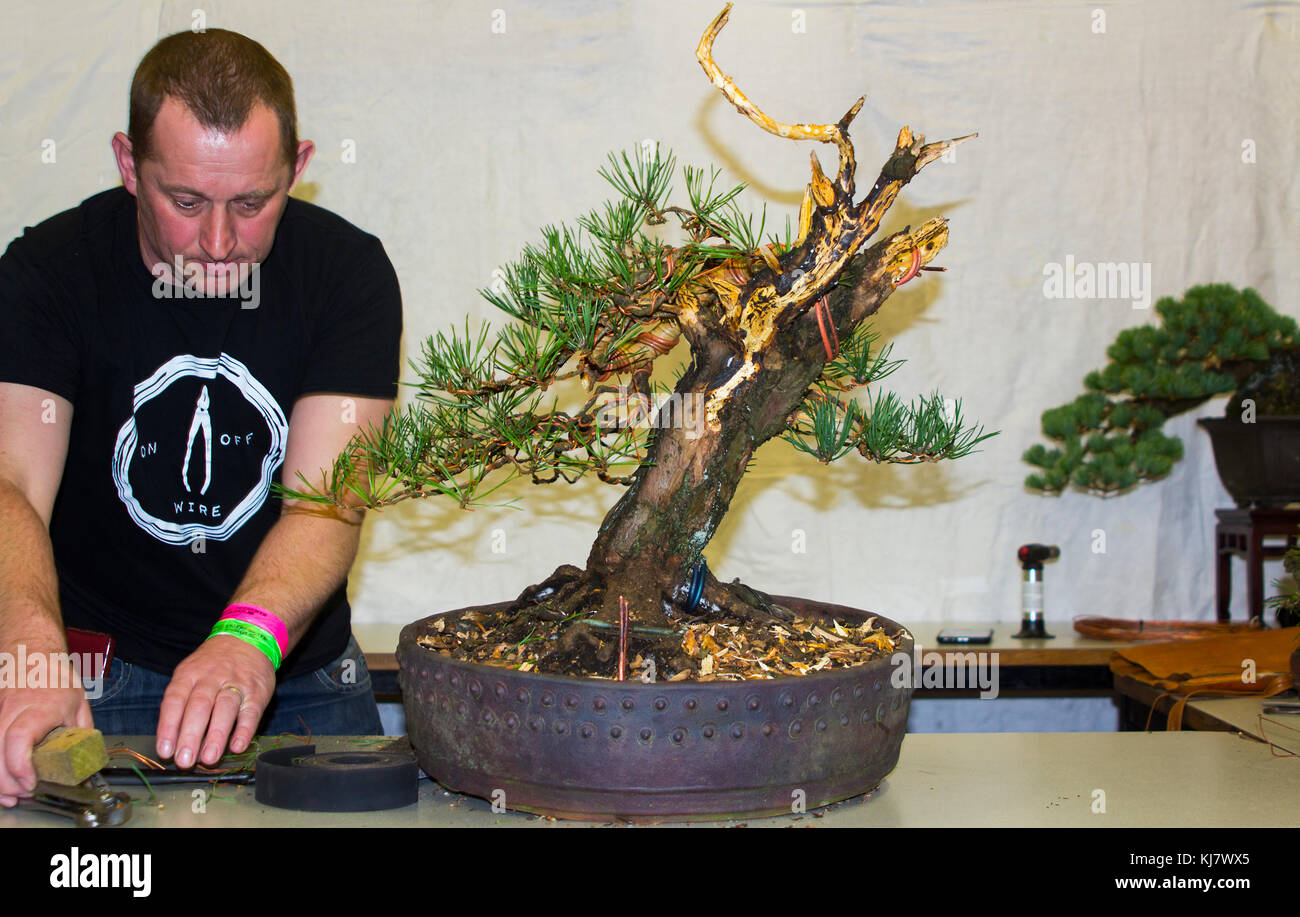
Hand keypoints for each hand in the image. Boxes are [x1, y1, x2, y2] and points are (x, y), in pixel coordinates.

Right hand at [0, 682, 92, 806]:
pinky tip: (1, 784)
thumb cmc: (57, 680)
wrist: (34, 657)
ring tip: (10, 796)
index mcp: (41, 706)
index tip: (31, 782)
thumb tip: (87, 766)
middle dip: (6, 780)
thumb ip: (82, 736)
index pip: (20, 736)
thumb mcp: (80, 706)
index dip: (20, 765)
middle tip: (23, 794)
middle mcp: (13, 709)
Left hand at [156, 634, 274, 768]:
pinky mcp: (257, 692)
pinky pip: (251, 712)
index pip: (175, 700)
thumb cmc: (213, 665)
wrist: (248, 639)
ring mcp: (236, 683)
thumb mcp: (191, 673)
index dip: (168, 726)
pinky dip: (244, 730)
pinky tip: (237, 747)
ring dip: (216, 735)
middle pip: (199, 706)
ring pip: (225, 708)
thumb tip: (175, 742)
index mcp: (189, 674)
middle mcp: (212, 678)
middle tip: (185, 761)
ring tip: (208, 758)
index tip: (165, 751)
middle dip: (190, 735)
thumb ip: (182, 704)